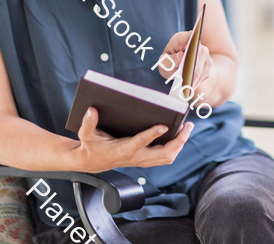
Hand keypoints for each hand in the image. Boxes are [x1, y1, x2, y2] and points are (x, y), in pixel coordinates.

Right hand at [74, 107, 193, 172]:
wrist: (93, 162)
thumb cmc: (92, 146)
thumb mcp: (86, 134)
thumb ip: (88, 123)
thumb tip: (92, 110)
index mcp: (123, 150)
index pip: (140, 143)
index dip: (152, 134)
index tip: (164, 125)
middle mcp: (136, 157)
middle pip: (163, 154)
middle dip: (178, 141)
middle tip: (187, 125)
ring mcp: (142, 160)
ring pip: (167, 157)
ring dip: (180, 144)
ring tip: (187, 128)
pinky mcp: (145, 160)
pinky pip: (165, 157)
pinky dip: (175, 148)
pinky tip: (179, 135)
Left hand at [157, 31, 215, 90]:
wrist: (175, 66)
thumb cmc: (168, 61)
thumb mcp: (163, 61)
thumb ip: (170, 59)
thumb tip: (181, 56)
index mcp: (181, 38)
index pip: (188, 35)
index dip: (191, 35)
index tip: (192, 36)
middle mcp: (197, 44)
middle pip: (197, 57)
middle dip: (190, 71)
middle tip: (183, 84)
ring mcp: (205, 54)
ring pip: (201, 69)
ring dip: (193, 80)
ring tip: (184, 90)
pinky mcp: (208, 65)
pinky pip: (203, 76)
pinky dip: (196, 83)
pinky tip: (189, 89)